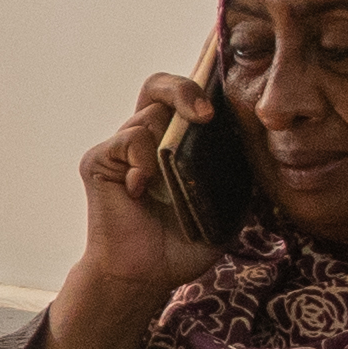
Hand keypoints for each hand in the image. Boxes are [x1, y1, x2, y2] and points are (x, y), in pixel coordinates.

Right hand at [36, 76, 225, 348]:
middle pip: (160, 86)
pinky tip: (143, 187)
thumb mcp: (224, 205)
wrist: (144, 277)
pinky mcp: (101, 161)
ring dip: (167, 143)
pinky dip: (142, 159)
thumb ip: (231, 170)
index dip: (202, 77)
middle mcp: (147, 139)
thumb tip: (246, 138)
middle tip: (207, 114)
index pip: (186, 96)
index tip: (223, 71)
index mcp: (176, 144)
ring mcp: (122, 149)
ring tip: (169, 182)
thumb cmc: (182, 244)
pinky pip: (128, 139)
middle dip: (185, 88)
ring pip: (148, 115)